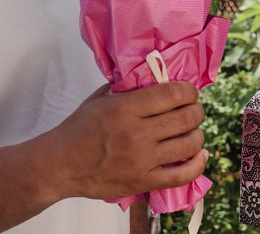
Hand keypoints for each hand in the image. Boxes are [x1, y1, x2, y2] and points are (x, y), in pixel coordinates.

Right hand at [47, 82, 206, 200]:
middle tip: (193, 109)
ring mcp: (141, 160)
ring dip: (197, 134)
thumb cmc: (78, 129)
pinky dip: (197, 164)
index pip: (173, 93)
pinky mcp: (143, 182)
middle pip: (186, 117)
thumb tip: (154, 76)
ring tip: (192, 131)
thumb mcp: (100, 99)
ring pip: (189, 144)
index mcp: (125, 108)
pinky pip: (182, 175)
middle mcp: (136, 133)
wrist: (59, 165)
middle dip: (196, 110)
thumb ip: (127, 87)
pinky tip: (200, 155)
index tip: (188, 92)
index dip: (189, 90)